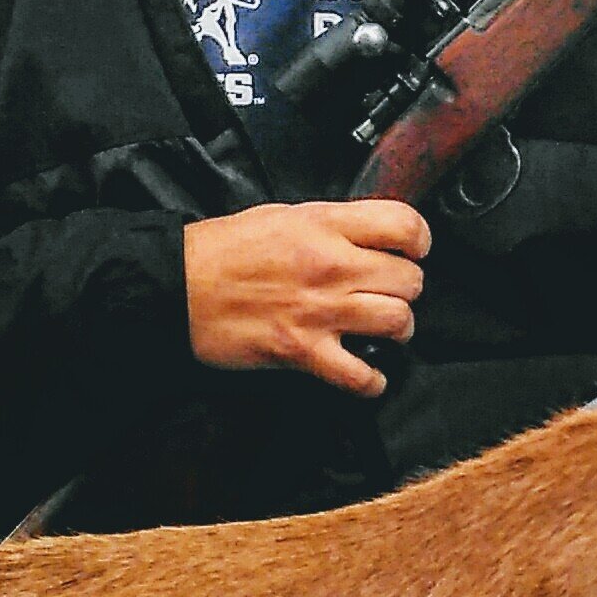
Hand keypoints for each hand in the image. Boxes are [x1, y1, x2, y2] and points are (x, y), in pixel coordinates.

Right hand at [184, 200, 430, 394]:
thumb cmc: (222, 250)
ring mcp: (320, 311)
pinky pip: (361, 375)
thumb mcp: (281, 215)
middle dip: (406, 288)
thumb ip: (329, 225)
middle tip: (390, 293)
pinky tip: (368, 375)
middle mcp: (331, 265)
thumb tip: (364, 236)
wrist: (177, 285)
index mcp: (325, 225)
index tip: (411, 251)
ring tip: (385, 331)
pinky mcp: (303, 351)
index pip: (404, 226)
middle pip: (409, 279)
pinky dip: (372, 381)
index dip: (418, 241)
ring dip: (398, 330)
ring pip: (398, 322)